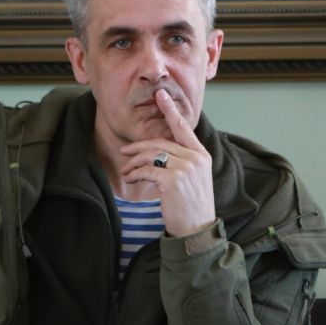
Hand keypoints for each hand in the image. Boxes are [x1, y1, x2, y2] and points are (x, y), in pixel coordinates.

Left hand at [119, 88, 215, 236]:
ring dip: (133, 163)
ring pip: (151, 156)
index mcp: (202, 155)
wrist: (197, 230)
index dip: (170, 110)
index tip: (160, 94)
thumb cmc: (191, 206)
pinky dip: (135, 174)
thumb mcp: (193, 179)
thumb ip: (182, 161)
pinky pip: (147, 171)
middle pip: (160, 143)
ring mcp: (185, 168)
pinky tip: (129, 179)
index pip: (184, 127)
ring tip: (124, 171)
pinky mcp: (172, 180)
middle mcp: (196, 158)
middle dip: (138, 147)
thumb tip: (157, 152)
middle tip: (124, 151)